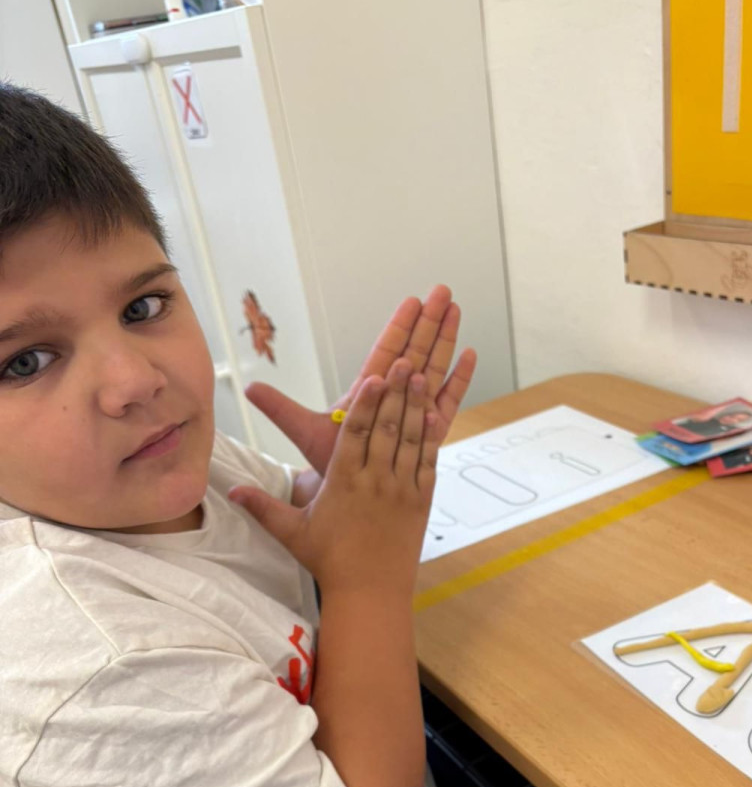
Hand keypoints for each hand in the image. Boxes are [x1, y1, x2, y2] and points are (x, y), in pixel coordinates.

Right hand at [229, 359, 437, 595]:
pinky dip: (430, 438)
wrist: (371, 592)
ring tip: (421, 375)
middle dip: (395, 393)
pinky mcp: (420, 502)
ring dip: (415, 406)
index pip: (356, 435)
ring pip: (409, 441)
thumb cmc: (330, 561)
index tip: (375, 377)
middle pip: (387, 429)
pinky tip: (434, 414)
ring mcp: (400, 490)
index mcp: (344, 483)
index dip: (367, 404)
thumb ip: (262, 507)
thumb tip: (230, 490)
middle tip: (406, 361)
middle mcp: (375, 482)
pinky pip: (427, 463)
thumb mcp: (292, 533)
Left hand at [242, 285, 475, 480]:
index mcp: (367, 391)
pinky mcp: (428, 432)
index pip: (385, 351)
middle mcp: (392, 396)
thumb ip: (280, 409)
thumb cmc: (330, 462)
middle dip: (428, 322)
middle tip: (442, 291)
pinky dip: (458, 381)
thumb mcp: (303, 431)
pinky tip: (469, 355)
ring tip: (456, 310)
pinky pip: (447, 402)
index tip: (411, 300)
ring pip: (432, 370)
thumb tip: (247, 387)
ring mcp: (413, 412)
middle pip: (414, 352)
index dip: (399, 326)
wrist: (347, 496)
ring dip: (445, 341)